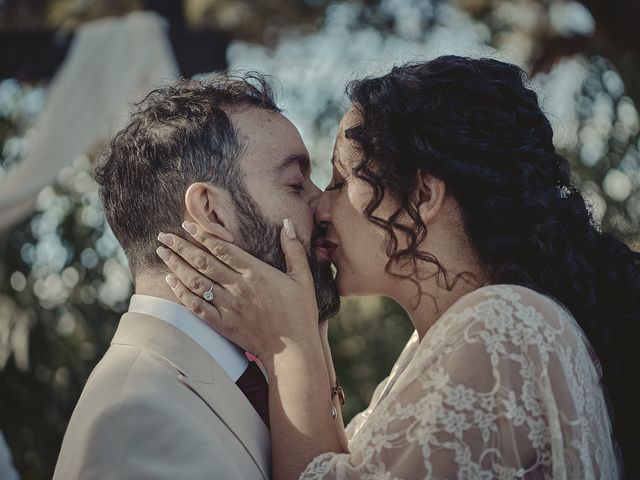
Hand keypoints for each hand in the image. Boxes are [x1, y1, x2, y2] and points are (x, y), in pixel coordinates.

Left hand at [156, 219, 319, 360]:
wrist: (292, 350)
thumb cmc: (299, 312)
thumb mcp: (302, 278)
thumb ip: (294, 250)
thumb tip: (288, 223)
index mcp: (256, 273)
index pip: (223, 249)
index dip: (203, 235)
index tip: (187, 225)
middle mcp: (239, 288)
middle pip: (204, 262)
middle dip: (182, 247)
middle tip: (164, 236)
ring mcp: (229, 307)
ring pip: (197, 282)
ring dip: (177, 265)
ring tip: (162, 253)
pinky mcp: (223, 324)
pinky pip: (197, 306)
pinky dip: (182, 293)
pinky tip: (170, 281)